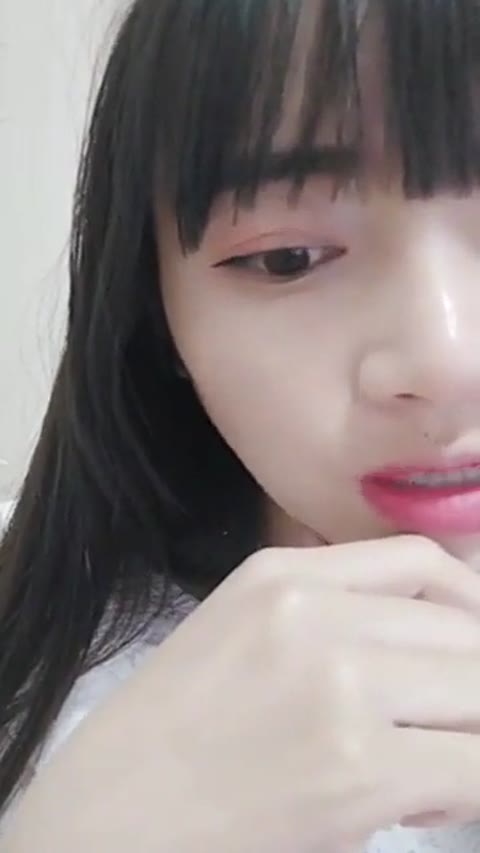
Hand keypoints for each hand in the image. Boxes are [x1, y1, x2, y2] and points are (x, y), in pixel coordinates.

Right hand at [5, 535, 479, 852]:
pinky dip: (472, 785)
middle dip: (472, 683)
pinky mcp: (358, 767)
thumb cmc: (170, 735)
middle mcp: (312, 612)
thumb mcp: (239, 633)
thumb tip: (427, 646)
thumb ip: (327, 619)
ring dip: (473, 733)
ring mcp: (338, 683)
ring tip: (438, 767)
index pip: (419, 563)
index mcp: (281, 575)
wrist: (108, 816)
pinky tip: (430, 804)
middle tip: (450, 726)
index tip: (472, 645)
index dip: (469, 605)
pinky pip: (474, 767)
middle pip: (459, 631)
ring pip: (479, 693)